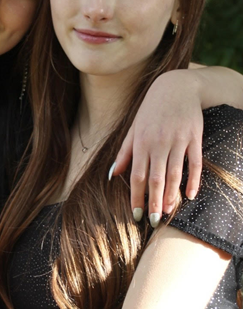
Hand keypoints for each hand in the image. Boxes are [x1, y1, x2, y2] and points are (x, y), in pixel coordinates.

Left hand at [110, 70, 202, 225]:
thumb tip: (112, 174)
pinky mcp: (194, 137)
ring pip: (175, 173)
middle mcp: (158, 143)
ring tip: (168, 212)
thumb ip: (124, 152)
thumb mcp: (134, 128)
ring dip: (172, 195)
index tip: (137, 214)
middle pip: (156, 178)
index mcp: (141, 142)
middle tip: (154, 221)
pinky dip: (193, 180)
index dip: (136, 196)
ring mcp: (177, 140)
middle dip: (154, 202)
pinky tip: (190, 195)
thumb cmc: (151, 109)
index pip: (137, 175)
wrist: (176, 87)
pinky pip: (195, 163)